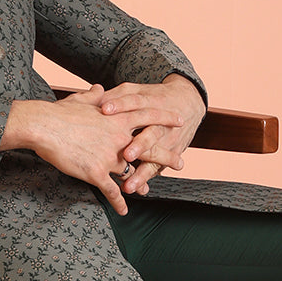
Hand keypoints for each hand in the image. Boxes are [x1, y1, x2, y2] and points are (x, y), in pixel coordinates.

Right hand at [1, 84, 184, 214]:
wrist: (44, 126)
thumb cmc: (60, 112)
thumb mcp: (81, 99)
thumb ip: (95, 96)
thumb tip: (99, 89)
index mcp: (118, 118)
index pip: (148, 116)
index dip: (165, 119)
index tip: (179, 120)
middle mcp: (119, 137)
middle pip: (150, 148)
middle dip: (167, 156)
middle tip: (181, 162)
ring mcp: (109, 156)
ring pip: (131, 173)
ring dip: (139, 183)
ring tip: (147, 191)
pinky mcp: (96, 172)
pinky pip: (112, 190)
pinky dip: (119, 202)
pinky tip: (123, 211)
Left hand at [98, 74, 204, 194]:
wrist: (188, 102)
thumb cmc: (154, 98)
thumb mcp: (136, 92)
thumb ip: (115, 95)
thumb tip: (94, 94)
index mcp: (150, 103)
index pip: (135, 102)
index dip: (120, 105)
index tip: (105, 109)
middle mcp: (160, 123)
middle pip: (150, 134)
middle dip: (139, 145)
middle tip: (126, 154)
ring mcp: (166, 141)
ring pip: (155, 157)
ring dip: (142, 173)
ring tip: (129, 185)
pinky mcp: (168, 154)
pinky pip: (155, 169)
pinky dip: (144, 179)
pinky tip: (134, 189)